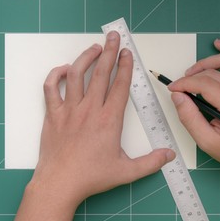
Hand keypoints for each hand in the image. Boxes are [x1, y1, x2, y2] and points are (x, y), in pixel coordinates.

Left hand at [32, 31, 174, 204]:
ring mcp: (69, 110)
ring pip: (76, 74)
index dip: (125, 66)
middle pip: (101, 73)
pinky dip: (57, 74)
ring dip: (86, 57)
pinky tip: (64, 69)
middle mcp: (89, 110)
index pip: (120, 85)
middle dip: (109, 51)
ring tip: (94, 48)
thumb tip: (168, 156)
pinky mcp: (53, 114)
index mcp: (109, 120)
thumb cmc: (90, 178)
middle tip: (114, 37)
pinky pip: (51, 87)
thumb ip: (150, 163)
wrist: (59, 184)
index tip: (127, 53)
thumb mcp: (126, 172)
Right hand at [168, 39, 219, 174]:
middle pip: (213, 73)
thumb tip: (178, 97)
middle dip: (192, 77)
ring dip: (207, 62)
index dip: (184, 84)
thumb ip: (190, 118)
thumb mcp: (208, 143)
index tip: (173, 89)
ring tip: (193, 72)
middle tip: (180, 88)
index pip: (204, 84)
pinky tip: (219, 45)